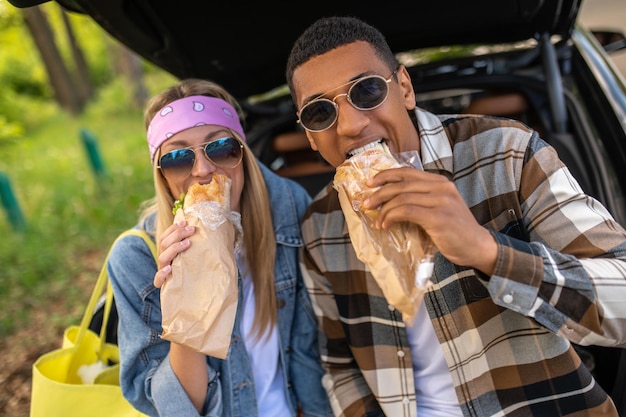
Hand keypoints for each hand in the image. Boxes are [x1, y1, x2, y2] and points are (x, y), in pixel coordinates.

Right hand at [153, 221, 194, 287]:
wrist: (191, 293)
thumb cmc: (195, 269)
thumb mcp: (193, 254)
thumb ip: (194, 242)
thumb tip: (202, 227)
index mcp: (168, 252)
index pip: (165, 237)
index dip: (173, 228)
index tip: (184, 221)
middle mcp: (164, 260)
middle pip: (164, 244)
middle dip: (177, 234)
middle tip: (191, 229)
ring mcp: (163, 272)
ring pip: (162, 257)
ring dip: (174, 248)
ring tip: (188, 243)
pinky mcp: (164, 285)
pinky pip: (158, 280)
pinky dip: (162, 273)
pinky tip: (170, 268)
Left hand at [363, 167, 496, 274]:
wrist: (477, 246)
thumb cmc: (455, 230)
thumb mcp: (439, 207)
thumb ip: (421, 198)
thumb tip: (389, 199)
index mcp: (440, 182)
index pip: (407, 172)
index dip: (386, 175)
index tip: (369, 183)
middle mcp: (441, 187)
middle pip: (401, 184)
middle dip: (379, 194)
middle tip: (366, 204)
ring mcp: (441, 201)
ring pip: (402, 198)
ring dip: (384, 210)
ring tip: (377, 221)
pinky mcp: (438, 217)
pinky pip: (406, 211)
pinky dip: (391, 217)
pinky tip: (385, 225)